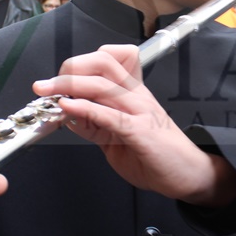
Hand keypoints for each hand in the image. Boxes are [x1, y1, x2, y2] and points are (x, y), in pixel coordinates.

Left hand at [32, 44, 235, 207]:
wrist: (190, 175)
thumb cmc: (157, 155)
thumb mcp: (117, 137)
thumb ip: (96, 124)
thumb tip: (68, 114)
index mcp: (132, 93)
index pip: (106, 61)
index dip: (78, 65)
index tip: (57, 80)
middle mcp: (136, 96)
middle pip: (102, 63)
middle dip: (68, 70)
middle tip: (44, 86)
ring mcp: (140, 111)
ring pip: (102, 84)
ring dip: (69, 85)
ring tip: (47, 93)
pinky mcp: (141, 131)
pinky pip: (110, 114)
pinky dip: (85, 108)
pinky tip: (68, 108)